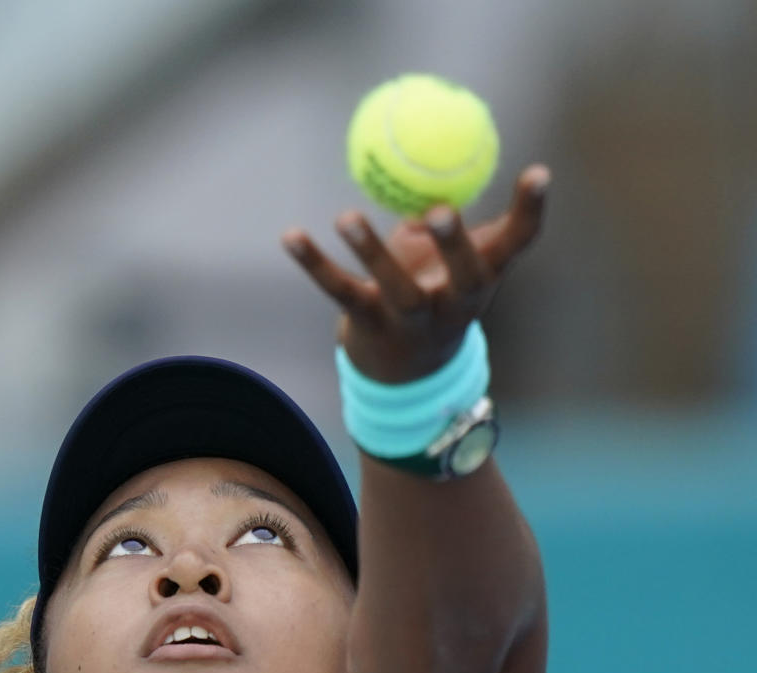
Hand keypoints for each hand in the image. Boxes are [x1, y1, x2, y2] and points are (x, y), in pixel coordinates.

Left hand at [281, 164, 550, 383]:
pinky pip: (342, 291)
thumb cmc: (436, 292)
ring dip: (373, 254)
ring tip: (347, 218)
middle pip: (464, 281)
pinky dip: (314, 263)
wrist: (404, 371)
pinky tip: (290, 235)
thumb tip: (446, 144)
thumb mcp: (456, 256)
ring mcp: (412, 322)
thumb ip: (454, 208)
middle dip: (455, 248)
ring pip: (398, 293)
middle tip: (442, 210)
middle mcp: (454, 305)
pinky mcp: (370, 326)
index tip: (539, 173)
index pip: (516, 245)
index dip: (530, 212)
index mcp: (482, 279)